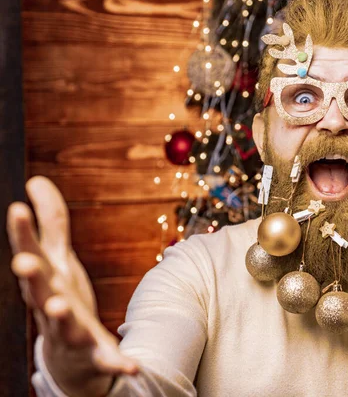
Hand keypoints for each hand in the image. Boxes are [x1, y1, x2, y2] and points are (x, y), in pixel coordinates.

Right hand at [7, 177, 137, 395]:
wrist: (70, 356)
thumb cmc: (60, 297)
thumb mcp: (58, 258)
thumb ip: (51, 221)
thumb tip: (36, 180)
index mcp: (46, 281)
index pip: (30, 253)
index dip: (24, 233)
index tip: (18, 209)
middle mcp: (52, 306)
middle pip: (38, 291)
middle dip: (31, 277)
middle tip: (24, 264)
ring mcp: (70, 333)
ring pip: (63, 326)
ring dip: (60, 316)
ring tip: (60, 306)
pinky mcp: (94, 355)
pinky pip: (105, 360)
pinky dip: (116, 363)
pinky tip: (131, 365)